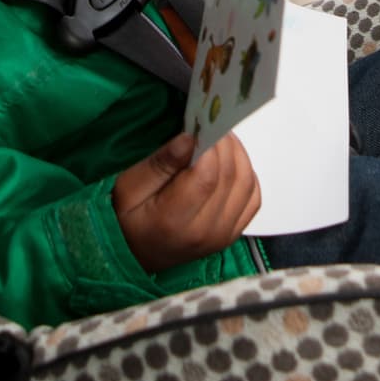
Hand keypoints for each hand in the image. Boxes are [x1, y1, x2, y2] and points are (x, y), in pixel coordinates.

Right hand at [113, 130, 260, 272]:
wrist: (135, 256)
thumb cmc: (126, 220)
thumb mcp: (128, 188)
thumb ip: (159, 164)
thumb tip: (189, 138)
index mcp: (175, 221)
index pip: (207, 175)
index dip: (209, 145)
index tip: (198, 125)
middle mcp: (206, 232)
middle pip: (230, 176)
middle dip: (224, 143)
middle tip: (210, 124)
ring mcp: (223, 235)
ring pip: (246, 183)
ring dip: (237, 154)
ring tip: (218, 140)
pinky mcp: (232, 234)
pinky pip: (252, 197)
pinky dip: (246, 174)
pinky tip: (229, 163)